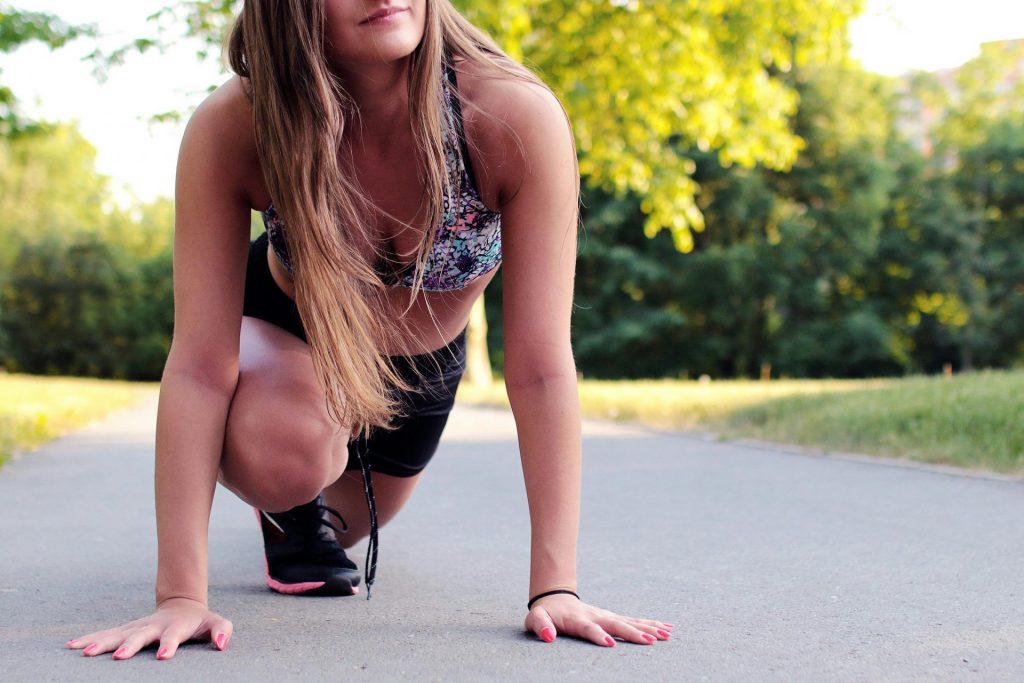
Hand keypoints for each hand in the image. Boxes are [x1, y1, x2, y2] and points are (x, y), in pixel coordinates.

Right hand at [65, 597, 232, 660]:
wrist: (182, 605)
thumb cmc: (200, 621)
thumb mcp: (216, 623)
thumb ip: (222, 631)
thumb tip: (223, 644)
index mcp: (175, 627)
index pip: (172, 637)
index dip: (169, 645)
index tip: (163, 657)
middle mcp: (152, 626)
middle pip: (139, 636)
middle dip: (128, 646)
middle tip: (116, 658)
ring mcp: (137, 627)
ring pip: (117, 634)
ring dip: (101, 643)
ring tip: (84, 653)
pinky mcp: (125, 630)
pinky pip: (105, 635)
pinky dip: (89, 639)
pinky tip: (71, 646)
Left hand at [524, 593, 672, 646]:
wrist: (555, 599)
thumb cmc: (545, 614)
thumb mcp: (535, 619)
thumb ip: (540, 625)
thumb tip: (548, 636)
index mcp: (577, 620)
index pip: (588, 628)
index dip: (598, 636)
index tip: (610, 644)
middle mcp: (596, 616)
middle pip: (616, 625)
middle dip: (632, 633)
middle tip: (650, 641)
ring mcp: (606, 616)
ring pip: (629, 622)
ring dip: (647, 628)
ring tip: (666, 635)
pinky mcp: (613, 618)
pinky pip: (634, 621)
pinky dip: (650, 625)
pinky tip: (666, 629)